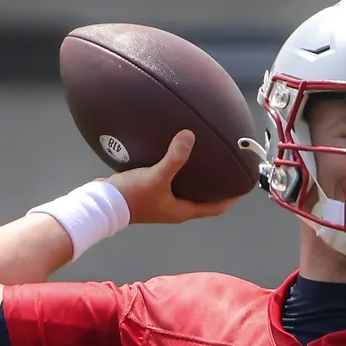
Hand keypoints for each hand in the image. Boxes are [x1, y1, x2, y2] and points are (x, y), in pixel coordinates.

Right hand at [105, 130, 240, 223]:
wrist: (102, 203)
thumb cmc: (133, 196)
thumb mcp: (156, 176)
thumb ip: (174, 158)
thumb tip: (189, 136)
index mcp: (182, 210)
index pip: (215, 208)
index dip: (230, 199)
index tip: (243, 186)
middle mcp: (175, 208)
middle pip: (203, 199)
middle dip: (216, 187)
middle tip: (228, 170)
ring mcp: (162, 202)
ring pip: (187, 190)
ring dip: (198, 179)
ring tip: (207, 160)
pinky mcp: (150, 192)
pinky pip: (172, 181)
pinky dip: (179, 171)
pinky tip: (178, 155)